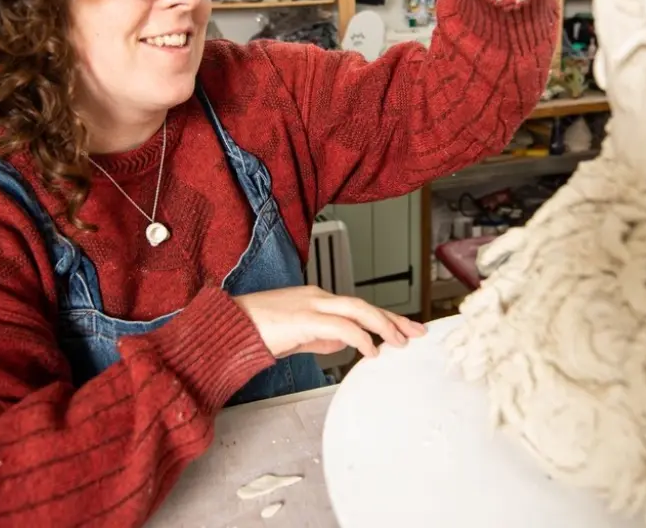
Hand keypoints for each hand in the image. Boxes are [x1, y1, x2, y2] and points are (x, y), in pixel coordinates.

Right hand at [235, 286, 426, 358]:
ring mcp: (311, 304)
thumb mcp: (296, 336)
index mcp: (316, 299)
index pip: (358, 307)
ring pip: (357, 309)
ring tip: (399, 341)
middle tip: (416, 332)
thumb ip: (320, 338)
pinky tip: (370, 350)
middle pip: (364, 304)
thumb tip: (343, 346)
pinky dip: (360, 337)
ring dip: (382, 325)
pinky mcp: (304, 318)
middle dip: (393, 319)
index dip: (384, 317)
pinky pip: (341, 326)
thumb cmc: (255, 330)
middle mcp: (317, 297)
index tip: (404, 329)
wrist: (229, 326)